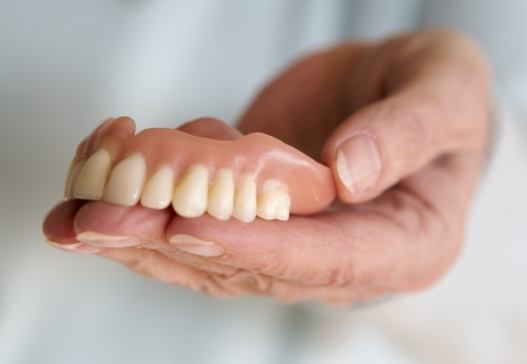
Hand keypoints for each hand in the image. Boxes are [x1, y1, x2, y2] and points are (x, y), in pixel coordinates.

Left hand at [44, 29, 491, 306]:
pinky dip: (148, 204)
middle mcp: (343, 256)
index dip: (256, 246)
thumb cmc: (439, 96)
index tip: (190, 227)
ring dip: (140, 232)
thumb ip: (407, 133)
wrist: (401, 91)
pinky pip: (199, 218)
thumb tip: (348, 176)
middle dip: (171, 243)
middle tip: (97, 223)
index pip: (326, 259)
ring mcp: (294, 238)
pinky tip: (99, 186)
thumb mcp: (446, 94)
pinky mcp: (256, 212)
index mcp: (404, 244)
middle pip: (252, 264)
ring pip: (212, 251)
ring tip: (75, 212)